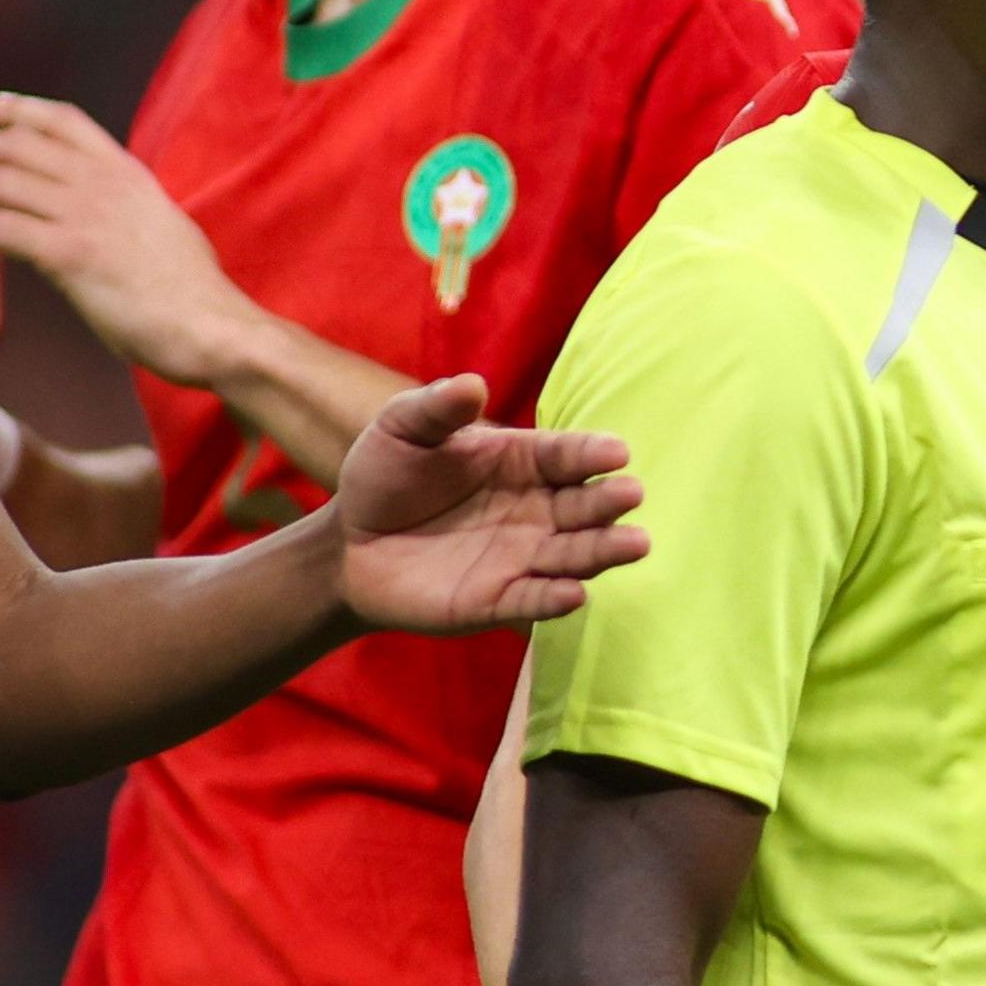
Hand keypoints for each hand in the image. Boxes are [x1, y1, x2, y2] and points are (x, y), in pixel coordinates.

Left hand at [0, 92, 253, 387]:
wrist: (214, 328)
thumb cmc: (193, 295)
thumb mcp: (165, 231)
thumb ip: (134, 212)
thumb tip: (125, 214)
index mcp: (127, 174)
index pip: (62, 120)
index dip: (16, 108)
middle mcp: (104, 182)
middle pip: (14, 145)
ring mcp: (87, 214)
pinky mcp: (71, 253)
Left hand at [335, 374, 650, 633]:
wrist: (350, 544)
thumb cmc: (385, 476)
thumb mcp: (402, 430)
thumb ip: (436, 408)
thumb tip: (472, 384)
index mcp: (522, 461)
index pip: (566, 455)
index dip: (592, 452)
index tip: (618, 451)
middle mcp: (535, 510)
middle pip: (583, 506)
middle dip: (609, 501)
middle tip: (631, 494)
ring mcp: (521, 558)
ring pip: (574, 555)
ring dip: (604, 551)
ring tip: (635, 544)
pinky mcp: (498, 601)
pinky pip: (532, 600)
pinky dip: (554, 599)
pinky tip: (573, 594)